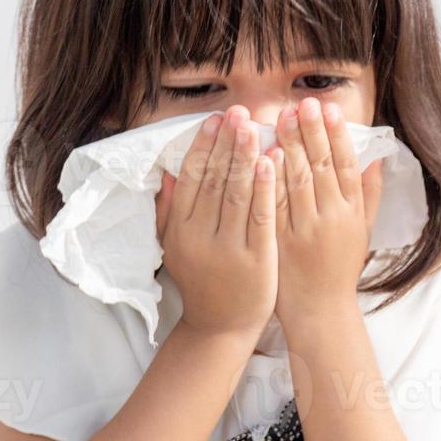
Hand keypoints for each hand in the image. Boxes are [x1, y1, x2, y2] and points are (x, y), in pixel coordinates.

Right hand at [155, 105, 277, 340]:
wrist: (221, 327)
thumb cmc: (202, 281)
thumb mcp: (175, 247)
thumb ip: (169, 211)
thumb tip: (168, 172)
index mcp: (180, 230)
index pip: (191, 179)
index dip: (204, 146)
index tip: (215, 119)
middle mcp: (200, 237)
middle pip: (213, 180)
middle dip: (227, 143)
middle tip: (238, 112)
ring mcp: (228, 249)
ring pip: (236, 194)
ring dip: (245, 156)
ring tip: (255, 126)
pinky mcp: (256, 260)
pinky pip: (261, 217)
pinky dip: (266, 187)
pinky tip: (272, 161)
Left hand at [269, 97, 383, 328]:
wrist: (319, 310)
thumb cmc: (340, 268)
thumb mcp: (363, 231)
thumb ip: (370, 194)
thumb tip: (376, 157)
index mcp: (352, 213)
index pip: (347, 166)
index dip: (338, 136)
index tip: (330, 110)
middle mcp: (331, 219)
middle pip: (321, 167)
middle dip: (311, 132)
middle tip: (302, 103)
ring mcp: (305, 230)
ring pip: (297, 181)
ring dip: (288, 147)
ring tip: (281, 117)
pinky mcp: (281, 242)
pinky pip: (274, 205)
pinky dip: (270, 179)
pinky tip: (263, 155)